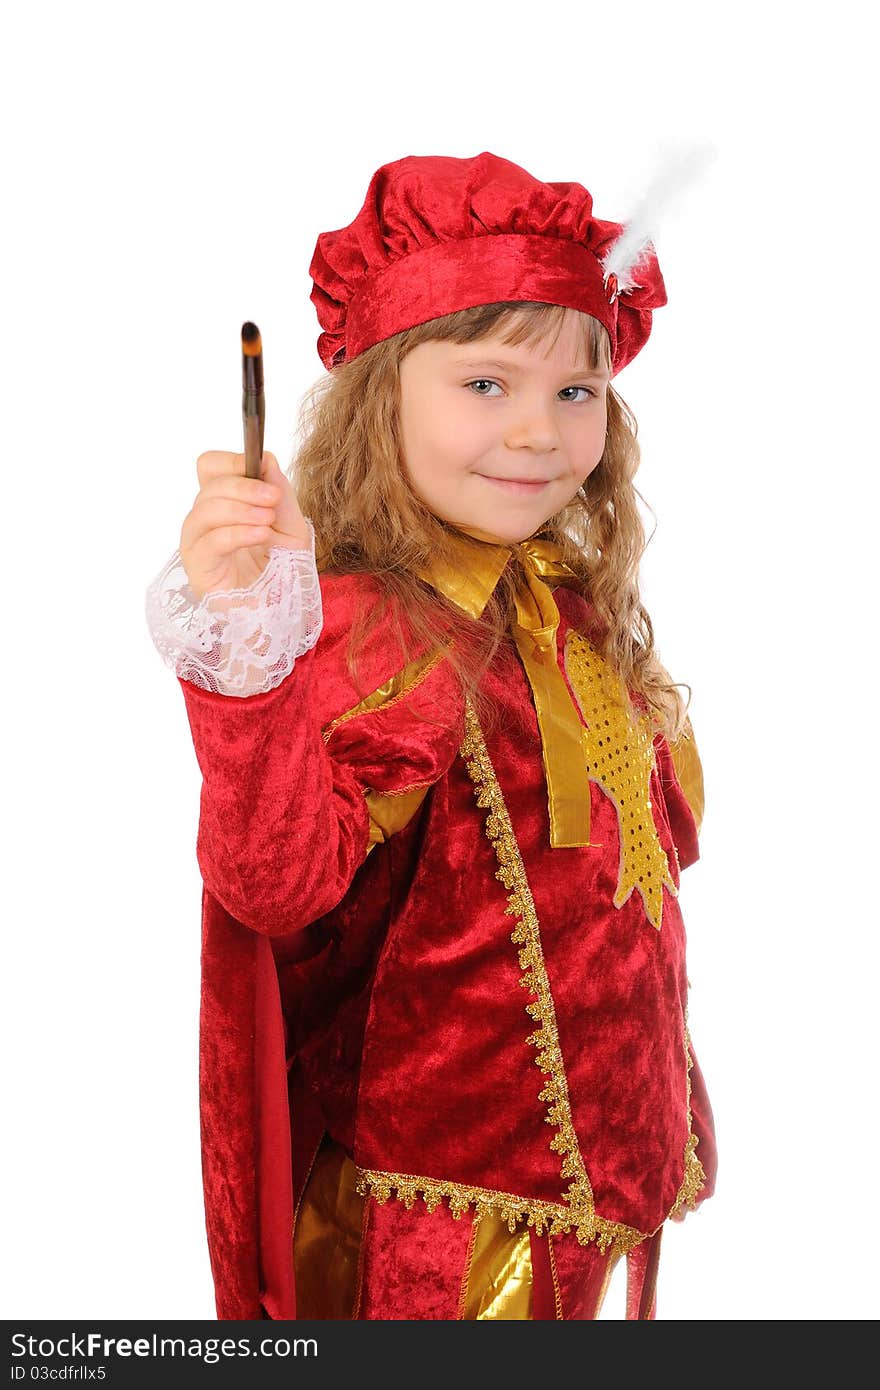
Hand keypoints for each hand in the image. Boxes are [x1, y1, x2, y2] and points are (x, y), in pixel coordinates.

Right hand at [179, 450, 311, 600]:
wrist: (283, 610)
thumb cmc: (283, 569)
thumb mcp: (292, 525)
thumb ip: (280, 492)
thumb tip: (267, 459)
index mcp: (223, 505)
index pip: (209, 468)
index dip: (230, 461)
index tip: (260, 464)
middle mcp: (205, 522)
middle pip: (208, 486)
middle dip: (243, 486)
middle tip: (272, 498)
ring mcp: (198, 546)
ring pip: (204, 511)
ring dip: (240, 509)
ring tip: (267, 520)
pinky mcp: (199, 571)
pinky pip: (210, 542)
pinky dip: (237, 533)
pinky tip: (260, 535)